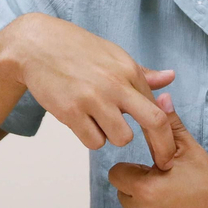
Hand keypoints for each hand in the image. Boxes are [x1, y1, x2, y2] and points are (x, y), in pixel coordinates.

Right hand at [5, 13, 176, 168]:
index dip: (166, 132)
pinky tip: (82, 121)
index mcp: (128, 70)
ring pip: (121, 138)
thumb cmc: (76, 49)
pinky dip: (91, 137)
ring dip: (113, 136)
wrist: (36, 45)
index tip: (166, 148)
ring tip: (99, 120)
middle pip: (154, 123)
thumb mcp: (113, 54)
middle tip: (161, 161)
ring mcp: (93, 99)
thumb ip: (142, 72)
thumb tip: (170, 77)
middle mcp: (115, 84)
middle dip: (161, 147)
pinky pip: (94, 141)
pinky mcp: (71, 112)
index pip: (159, 107)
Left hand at [108, 95, 207, 207]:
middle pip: (123, 194)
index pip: (117, 173)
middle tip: (167, 190)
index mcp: (144, 188)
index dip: (134, 171)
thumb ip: (170, 126)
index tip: (153, 172)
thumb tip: (160, 97)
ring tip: (173, 207)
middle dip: (139, 189)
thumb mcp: (192, 153)